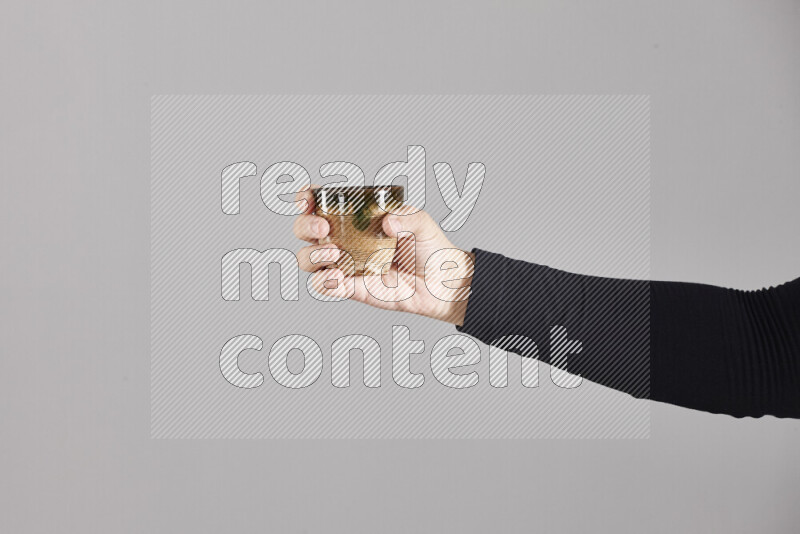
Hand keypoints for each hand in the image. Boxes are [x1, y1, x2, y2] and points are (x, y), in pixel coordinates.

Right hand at [293, 187, 473, 324]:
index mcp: (356, 216)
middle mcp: (344, 239)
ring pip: (307, 259)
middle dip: (305, 226)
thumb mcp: (422, 222)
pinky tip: (337, 276)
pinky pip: (325, 286)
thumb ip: (407, 217)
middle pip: (305, 230)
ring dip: (311, 255)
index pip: (321, 203)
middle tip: (323, 227)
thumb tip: (387, 222)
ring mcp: (345, 264)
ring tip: (334, 253)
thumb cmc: (430, 246)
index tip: (307, 198)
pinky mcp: (351, 288)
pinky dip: (323, 282)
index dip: (306, 198)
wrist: (443, 282)